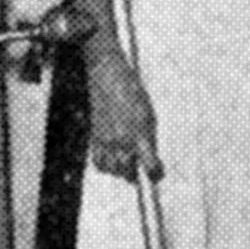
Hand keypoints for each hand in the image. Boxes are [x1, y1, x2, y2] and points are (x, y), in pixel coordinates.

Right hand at [86, 49, 162, 179]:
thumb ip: (148, 136)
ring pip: (111, 169)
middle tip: (140, 171)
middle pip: (127, 172)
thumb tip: (149, 155)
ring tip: (124, 165)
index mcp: (140, 132)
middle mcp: (121, 139)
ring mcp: (105, 138)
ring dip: (119, 171)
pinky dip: (104, 164)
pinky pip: (97, 160)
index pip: (150, 165)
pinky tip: (110, 158)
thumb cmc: (130, 89)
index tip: (156, 175)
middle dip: (134, 174)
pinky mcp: (93, 135)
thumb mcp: (147, 111)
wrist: (105, 73)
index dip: (154, 174)